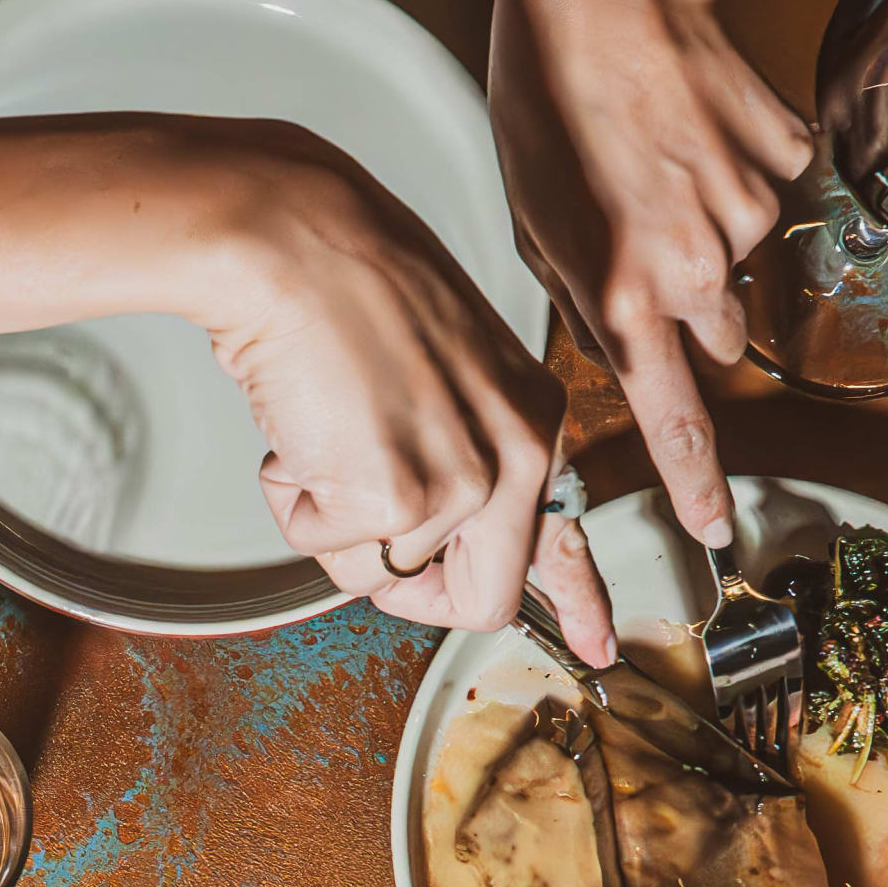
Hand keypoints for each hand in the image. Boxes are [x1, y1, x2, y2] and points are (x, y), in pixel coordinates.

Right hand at [204, 137, 613, 659]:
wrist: (295, 240)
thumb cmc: (349, 284)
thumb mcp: (444, 371)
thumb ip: (462, 451)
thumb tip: (429, 542)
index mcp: (533, 417)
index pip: (567, 535)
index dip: (578, 602)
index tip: (596, 646)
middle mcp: (515, 455)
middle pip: (481, 598)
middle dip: (405, 586)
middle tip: (355, 524)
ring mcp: (461, 483)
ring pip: (381, 575)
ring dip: (328, 516)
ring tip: (322, 428)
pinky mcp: (394, 498)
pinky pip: (323, 547)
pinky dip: (291, 497)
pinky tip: (300, 427)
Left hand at [492, 0, 811, 547]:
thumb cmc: (547, 94)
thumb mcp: (531, 219)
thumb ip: (584, 299)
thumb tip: (616, 347)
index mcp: (623, 292)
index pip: (674, 420)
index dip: (693, 482)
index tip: (714, 529)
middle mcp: (696, 264)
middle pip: (717, 332)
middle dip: (691, 307)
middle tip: (644, 233)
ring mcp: (749, 208)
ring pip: (740, 257)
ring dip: (707, 229)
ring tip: (653, 160)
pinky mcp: (784, 154)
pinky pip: (767, 189)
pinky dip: (734, 170)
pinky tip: (689, 122)